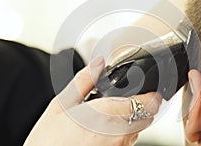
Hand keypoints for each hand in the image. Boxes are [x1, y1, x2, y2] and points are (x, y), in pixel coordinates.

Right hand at [24, 57, 161, 145]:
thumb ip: (84, 81)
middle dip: (142, 106)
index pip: (148, 103)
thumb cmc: (49, 141)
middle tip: (126, 100)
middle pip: (147, 117)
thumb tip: (99, 63)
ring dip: (131, 120)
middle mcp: (119, 135)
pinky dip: (122, 134)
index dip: (152, 95)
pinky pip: (127, 143)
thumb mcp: (62, 105)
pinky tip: (102, 132)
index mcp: (107, 115)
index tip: (150, 90)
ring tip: (108, 118)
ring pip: (138, 130)